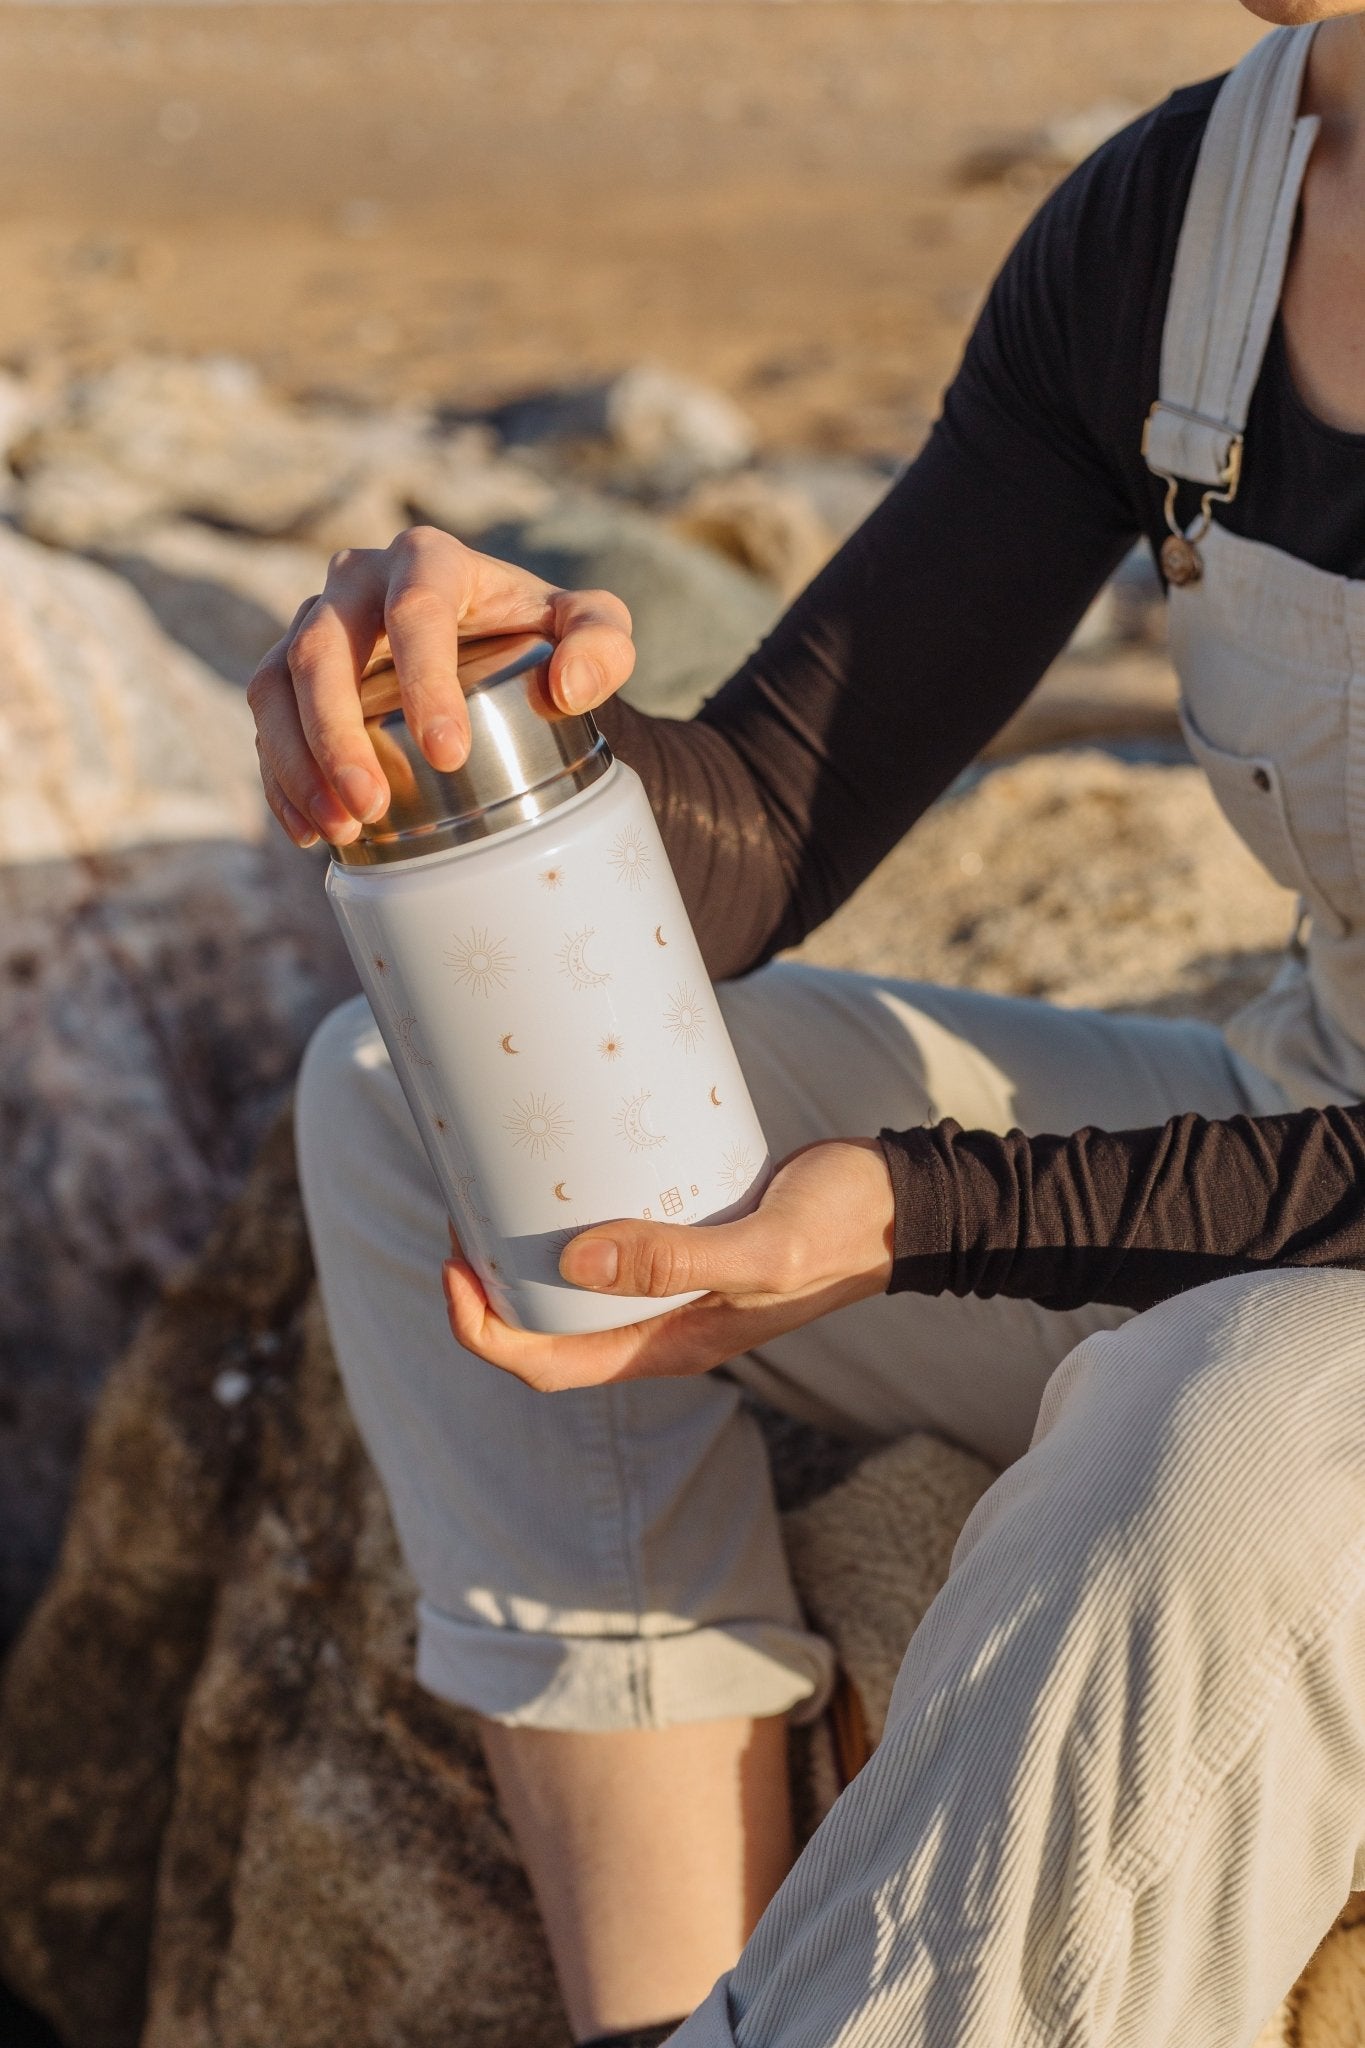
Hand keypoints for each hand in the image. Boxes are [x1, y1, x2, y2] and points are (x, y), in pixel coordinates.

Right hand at [246, 525, 634, 847]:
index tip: (448, 755)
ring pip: (276, 686)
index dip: (424, 682)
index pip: (414, 609)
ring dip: (298, 762)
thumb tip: (570, 688)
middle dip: (338, 735)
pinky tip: (310, 832)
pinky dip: (282, 780)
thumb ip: (604, 645)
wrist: (495, 652)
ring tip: (340, 831)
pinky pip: (265, 722)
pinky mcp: (289, 675)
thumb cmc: (542, 636)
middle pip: (322, 650)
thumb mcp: (595, 629)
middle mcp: (356, 581)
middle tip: (372, 808)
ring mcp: (314, 625)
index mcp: (428, 560)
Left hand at [442, 1138, 895, 1391]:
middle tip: (463, 1204)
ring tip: (491, 1180)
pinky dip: (571, 1212)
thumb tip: (571, 1258)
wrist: (900, 1201)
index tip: (454, 1263)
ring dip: (522, 1246)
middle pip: (544, 1325)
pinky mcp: (684, 1235)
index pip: (548, 1364)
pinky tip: (555, 1161)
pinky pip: (609, 1236)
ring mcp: (672, 1282)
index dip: (484, 1328)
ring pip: (572, 1282)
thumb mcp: (761, 1248)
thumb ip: (675, 1261)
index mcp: (670, 1345)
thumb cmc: (840, 1229)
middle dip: (488, 1281)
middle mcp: (660, 1323)